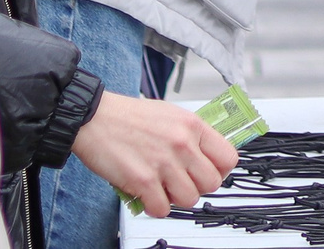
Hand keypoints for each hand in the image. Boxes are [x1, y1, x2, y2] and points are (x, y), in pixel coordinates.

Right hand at [69, 92, 237, 217]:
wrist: (94, 118)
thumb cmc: (128, 116)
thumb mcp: (170, 115)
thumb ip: (191, 135)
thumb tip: (206, 156)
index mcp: (192, 125)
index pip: (228, 158)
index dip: (219, 170)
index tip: (208, 172)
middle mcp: (182, 144)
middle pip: (211, 183)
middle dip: (197, 187)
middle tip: (182, 182)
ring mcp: (164, 163)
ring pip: (190, 199)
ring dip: (176, 199)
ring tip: (163, 188)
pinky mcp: (143, 180)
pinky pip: (162, 209)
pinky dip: (155, 207)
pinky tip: (147, 195)